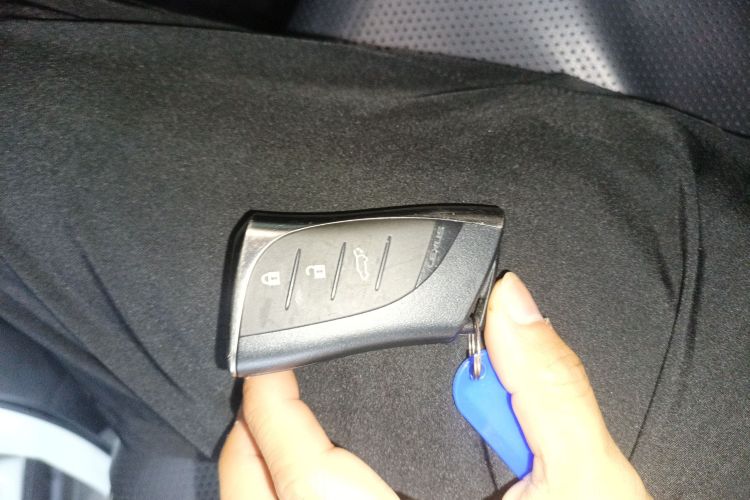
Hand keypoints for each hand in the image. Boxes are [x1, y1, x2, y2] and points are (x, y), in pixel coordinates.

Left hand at [219, 273, 650, 498]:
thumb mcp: (588, 484)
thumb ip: (548, 388)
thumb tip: (512, 306)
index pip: (304, 477)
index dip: (271, 413)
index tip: (267, 369)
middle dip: (248, 448)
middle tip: (264, 397)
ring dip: (264, 484)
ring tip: (279, 440)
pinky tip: (322, 490)